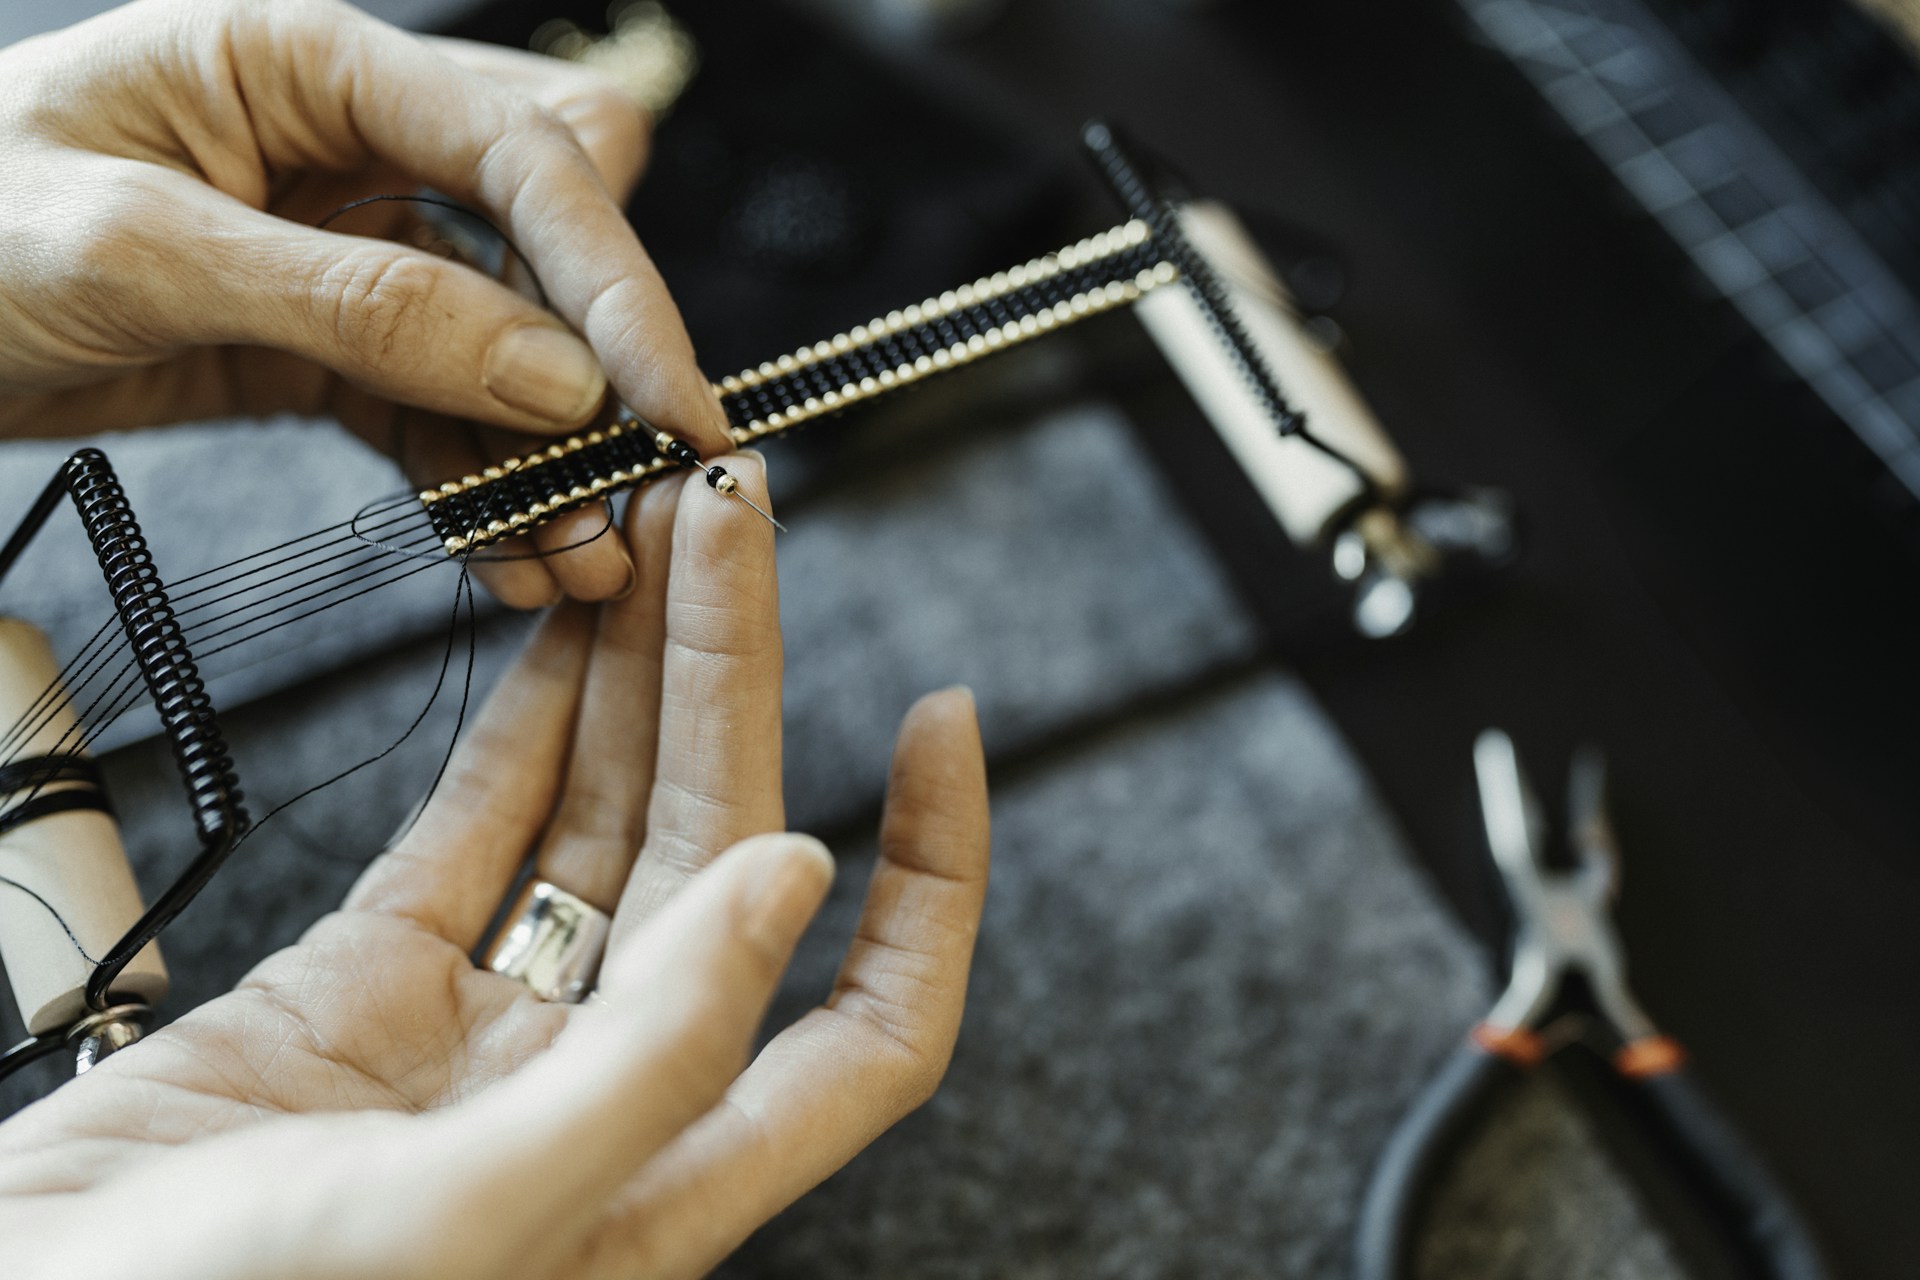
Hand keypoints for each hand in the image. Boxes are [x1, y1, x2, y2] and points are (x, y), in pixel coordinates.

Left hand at [0, 0, 732, 603]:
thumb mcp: (137, 249)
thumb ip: (354, 303)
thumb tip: (548, 374)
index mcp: (312, 65)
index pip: (521, 154)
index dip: (614, 277)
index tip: (669, 399)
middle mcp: (354, 147)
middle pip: (551, 241)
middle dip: (601, 364)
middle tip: (631, 482)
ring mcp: (351, 251)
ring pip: (509, 345)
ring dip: (549, 450)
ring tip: (578, 556)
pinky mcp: (330, 346)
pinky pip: (438, 412)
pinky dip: (477, 484)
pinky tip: (506, 554)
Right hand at [0, 455, 990, 1279]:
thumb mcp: (467, 1225)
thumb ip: (654, 1064)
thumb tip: (795, 882)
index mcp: (661, 1180)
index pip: (871, 1026)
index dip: (934, 882)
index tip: (942, 723)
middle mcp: (594, 1096)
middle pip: (716, 856)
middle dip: (732, 679)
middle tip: (729, 516)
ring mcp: (480, 1035)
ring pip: (598, 820)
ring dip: (636, 678)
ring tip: (656, 529)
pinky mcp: (364, 991)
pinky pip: (474, 832)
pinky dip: (521, 727)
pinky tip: (559, 629)